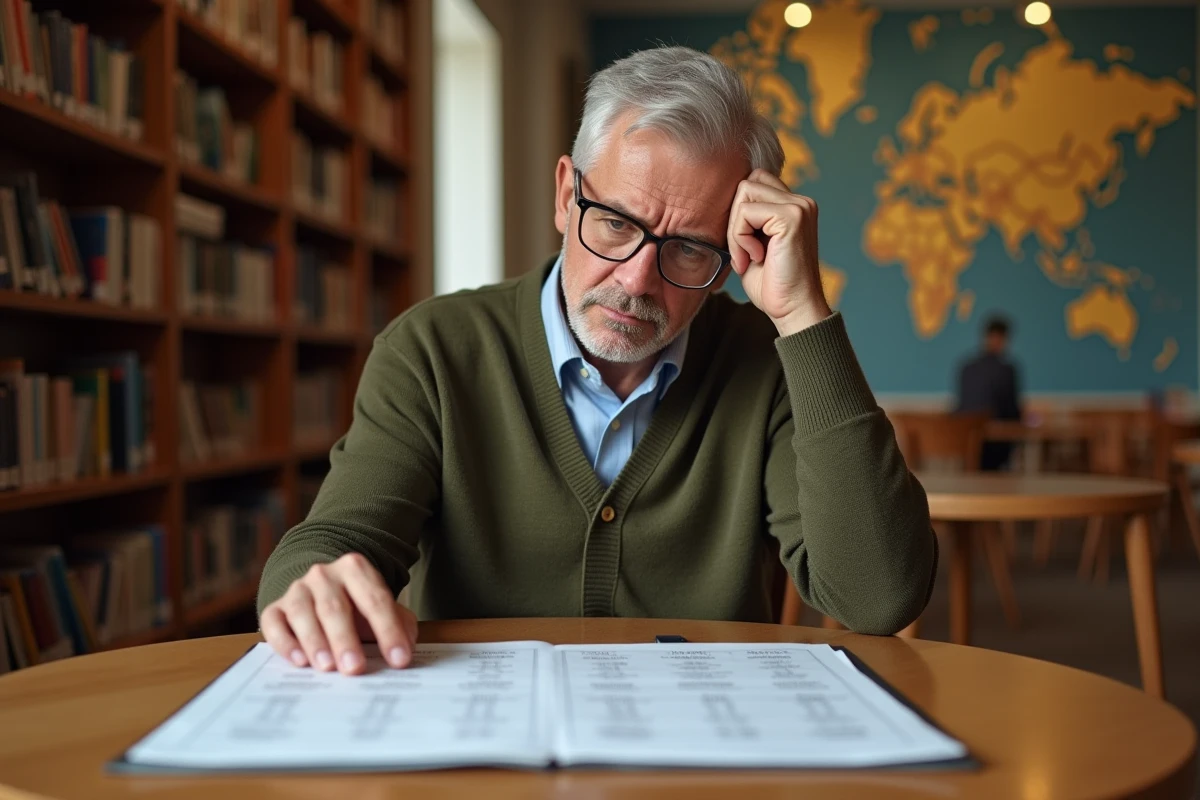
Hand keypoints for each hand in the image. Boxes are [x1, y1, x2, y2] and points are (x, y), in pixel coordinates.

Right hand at [260, 553, 417, 673]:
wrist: (320, 592)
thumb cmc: (357, 607)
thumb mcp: (382, 610)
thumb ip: (399, 625)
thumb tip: (404, 650)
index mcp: (356, 569)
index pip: (375, 600)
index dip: (389, 631)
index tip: (399, 660)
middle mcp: (323, 575)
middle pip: (334, 607)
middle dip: (346, 640)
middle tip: (355, 669)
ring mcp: (296, 589)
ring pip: (302, 613)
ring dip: (315, 642)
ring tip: (327, 667)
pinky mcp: (274, 607)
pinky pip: (274, 622)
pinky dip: (285, 642)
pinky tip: (299, 661)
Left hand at [727, 169, 831, 335]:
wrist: (793, 309)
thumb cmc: (772, 284)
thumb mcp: (753, 245)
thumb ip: (745, 221)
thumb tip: (719, 202)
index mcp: (794, 206)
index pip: (754, 182)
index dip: (740, 212)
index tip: (744, 246)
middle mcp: (800, 201)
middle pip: (747, 183)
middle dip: (735, 218)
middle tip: (743, 253)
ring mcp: (799, 207)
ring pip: (744, 193)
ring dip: (736, 229)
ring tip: (749, 256)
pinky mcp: (791, 217)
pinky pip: (746, 211)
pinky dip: (740, 237)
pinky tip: (755, 258)